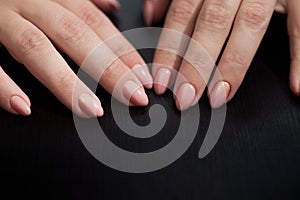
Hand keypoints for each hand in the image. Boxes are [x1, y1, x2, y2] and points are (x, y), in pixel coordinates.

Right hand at [0, 0, 152, 116]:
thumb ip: (83, 0)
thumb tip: (112, 7)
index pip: (96, 23)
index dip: (122, 51)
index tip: (142, 78)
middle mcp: (30, 1)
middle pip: (75, 35)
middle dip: (107, 68)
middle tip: (132, 96)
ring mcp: (0, 17)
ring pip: (36, 47)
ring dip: (66, 82)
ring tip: (91, 109)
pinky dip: (3, 86)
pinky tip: (24, 107)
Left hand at [144, 0, 299, 109]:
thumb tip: (150, 16)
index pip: (182, 15)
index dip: (170, 49)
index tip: (163, 80)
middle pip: (212, 23)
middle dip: (197, 64)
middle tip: (185, 97)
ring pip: (249, 26)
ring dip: (232, 66)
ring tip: (218, 96)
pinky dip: (298, 55)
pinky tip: (295, 84)